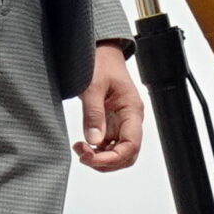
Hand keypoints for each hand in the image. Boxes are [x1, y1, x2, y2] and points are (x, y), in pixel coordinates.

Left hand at [75, 43, 143, 172]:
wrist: (100, 51)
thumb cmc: (100, 63)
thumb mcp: (93, 86)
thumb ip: (93, 114)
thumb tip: (93, 141)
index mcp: (132, 110)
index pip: (131, 145)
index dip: (112, 158)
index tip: (90, 158)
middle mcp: (130, 119)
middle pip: (127, 154)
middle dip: (106, 162)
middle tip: (83, 156)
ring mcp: (121, 123)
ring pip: (118, 153)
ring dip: (101, 158)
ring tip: (81, 150)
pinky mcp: (111, 123)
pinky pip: (109, 145)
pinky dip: (97, 151)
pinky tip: (83, 145)